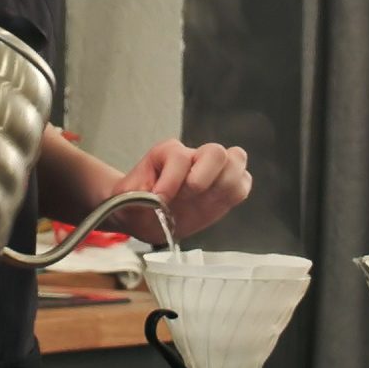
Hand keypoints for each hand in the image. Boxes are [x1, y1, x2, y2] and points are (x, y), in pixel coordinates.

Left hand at [108, 140, 249, 241]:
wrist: (142, 216)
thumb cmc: (134, 203)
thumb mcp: (125, 199)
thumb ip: (135, 197)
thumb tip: (156, 201)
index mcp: (166, 154)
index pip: (179, 156)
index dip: (171, 178)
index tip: (160, 199)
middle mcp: (193, 158)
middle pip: (216, 151)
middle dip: (206, 175)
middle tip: (190, 194)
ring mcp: (212, 171)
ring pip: (236, 160)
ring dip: (225, 184)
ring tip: (206, 200)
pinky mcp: (224, 189)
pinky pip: (243, 183)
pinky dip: (235, 193)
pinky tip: (216, 204)